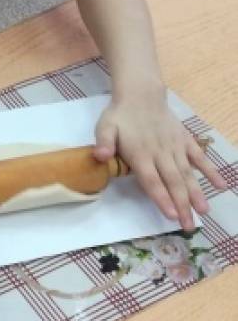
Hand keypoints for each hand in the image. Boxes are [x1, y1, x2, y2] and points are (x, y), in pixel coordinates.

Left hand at [95, 88, 226, 229]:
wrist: (141, 94)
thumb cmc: (120, 116)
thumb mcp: (105, 127)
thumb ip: (104, 143)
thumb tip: (100, 157)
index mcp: (141, 154)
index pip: (152, 180)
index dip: (161, 198)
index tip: (170, 216)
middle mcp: (161, 153)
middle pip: (173, 182)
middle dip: (181, 205)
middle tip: (189, 226)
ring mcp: (175, 147)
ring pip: (187, 173)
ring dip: (196, 193)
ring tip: (204, 212)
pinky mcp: (185, 141)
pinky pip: (200, 157)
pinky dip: (210, 170)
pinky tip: (220, 185)